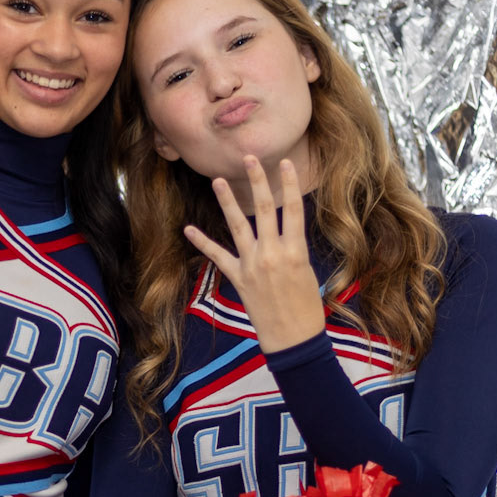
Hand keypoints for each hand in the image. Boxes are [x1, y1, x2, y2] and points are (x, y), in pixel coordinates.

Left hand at [183, 156, 324, 353]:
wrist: (293, 339)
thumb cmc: (307, 307)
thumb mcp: (307, 272)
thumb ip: (292, 249)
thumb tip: (283, 233)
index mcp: (296, 251)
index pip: (292, 210)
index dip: (289, 184)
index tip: (285, 162)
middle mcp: (273, 254)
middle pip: (264, 209)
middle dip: (257, 181)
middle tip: (249, 157)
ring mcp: (253, 265)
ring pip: (238, 226)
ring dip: (227, 202)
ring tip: (217, 181)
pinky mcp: (239, 279)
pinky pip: (219, 256)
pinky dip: (203, 242)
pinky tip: (189, 229)